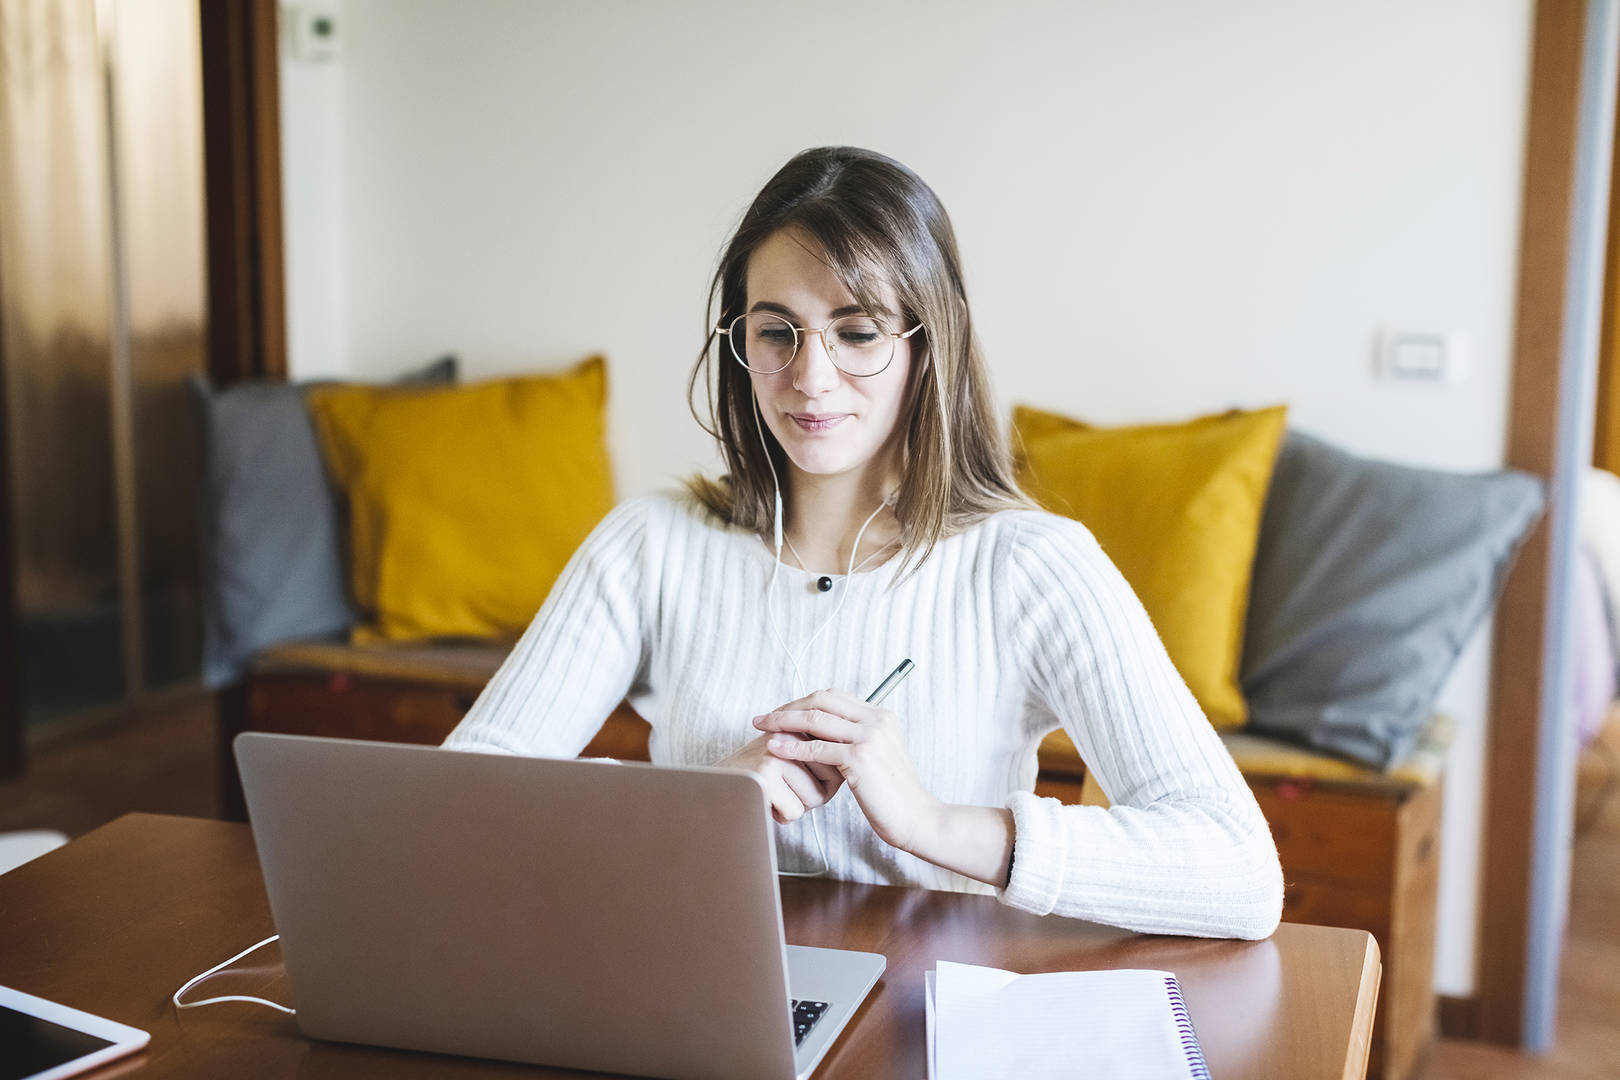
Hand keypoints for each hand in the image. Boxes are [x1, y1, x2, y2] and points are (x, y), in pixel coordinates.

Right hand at [716, 732, 842, 824]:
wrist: (717, 788)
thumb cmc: (761, 779)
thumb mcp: (794, 758)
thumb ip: (823, 755)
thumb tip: (851, 769)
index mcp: (801, 724)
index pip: (839, 760)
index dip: (826, 779)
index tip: (801, 776)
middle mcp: (790, 733)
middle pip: (832, 779)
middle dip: (814, 793)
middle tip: (786, 786)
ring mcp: (777, 752)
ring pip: (815, 798)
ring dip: (797, 805)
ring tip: (775, 793)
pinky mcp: (766, 774)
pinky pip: (795, 810)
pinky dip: (781, 815)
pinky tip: (766, 801)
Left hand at [754, 688, 940, 853]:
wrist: (916, 817)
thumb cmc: (894, 794)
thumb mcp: (879, 756)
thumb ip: (857, 739)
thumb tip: (824, 734)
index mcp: (882, 715)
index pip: (834, 696)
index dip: (804, 702)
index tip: (783, 712)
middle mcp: (877, 720)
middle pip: (822, 700)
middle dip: (789, 706)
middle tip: (765, 717)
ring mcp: (869, 737)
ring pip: (816, 719)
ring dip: (784, 721)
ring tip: (762, 727)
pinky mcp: (860, 758)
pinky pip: (817, 747)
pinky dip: (792, 746)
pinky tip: (775, 749)